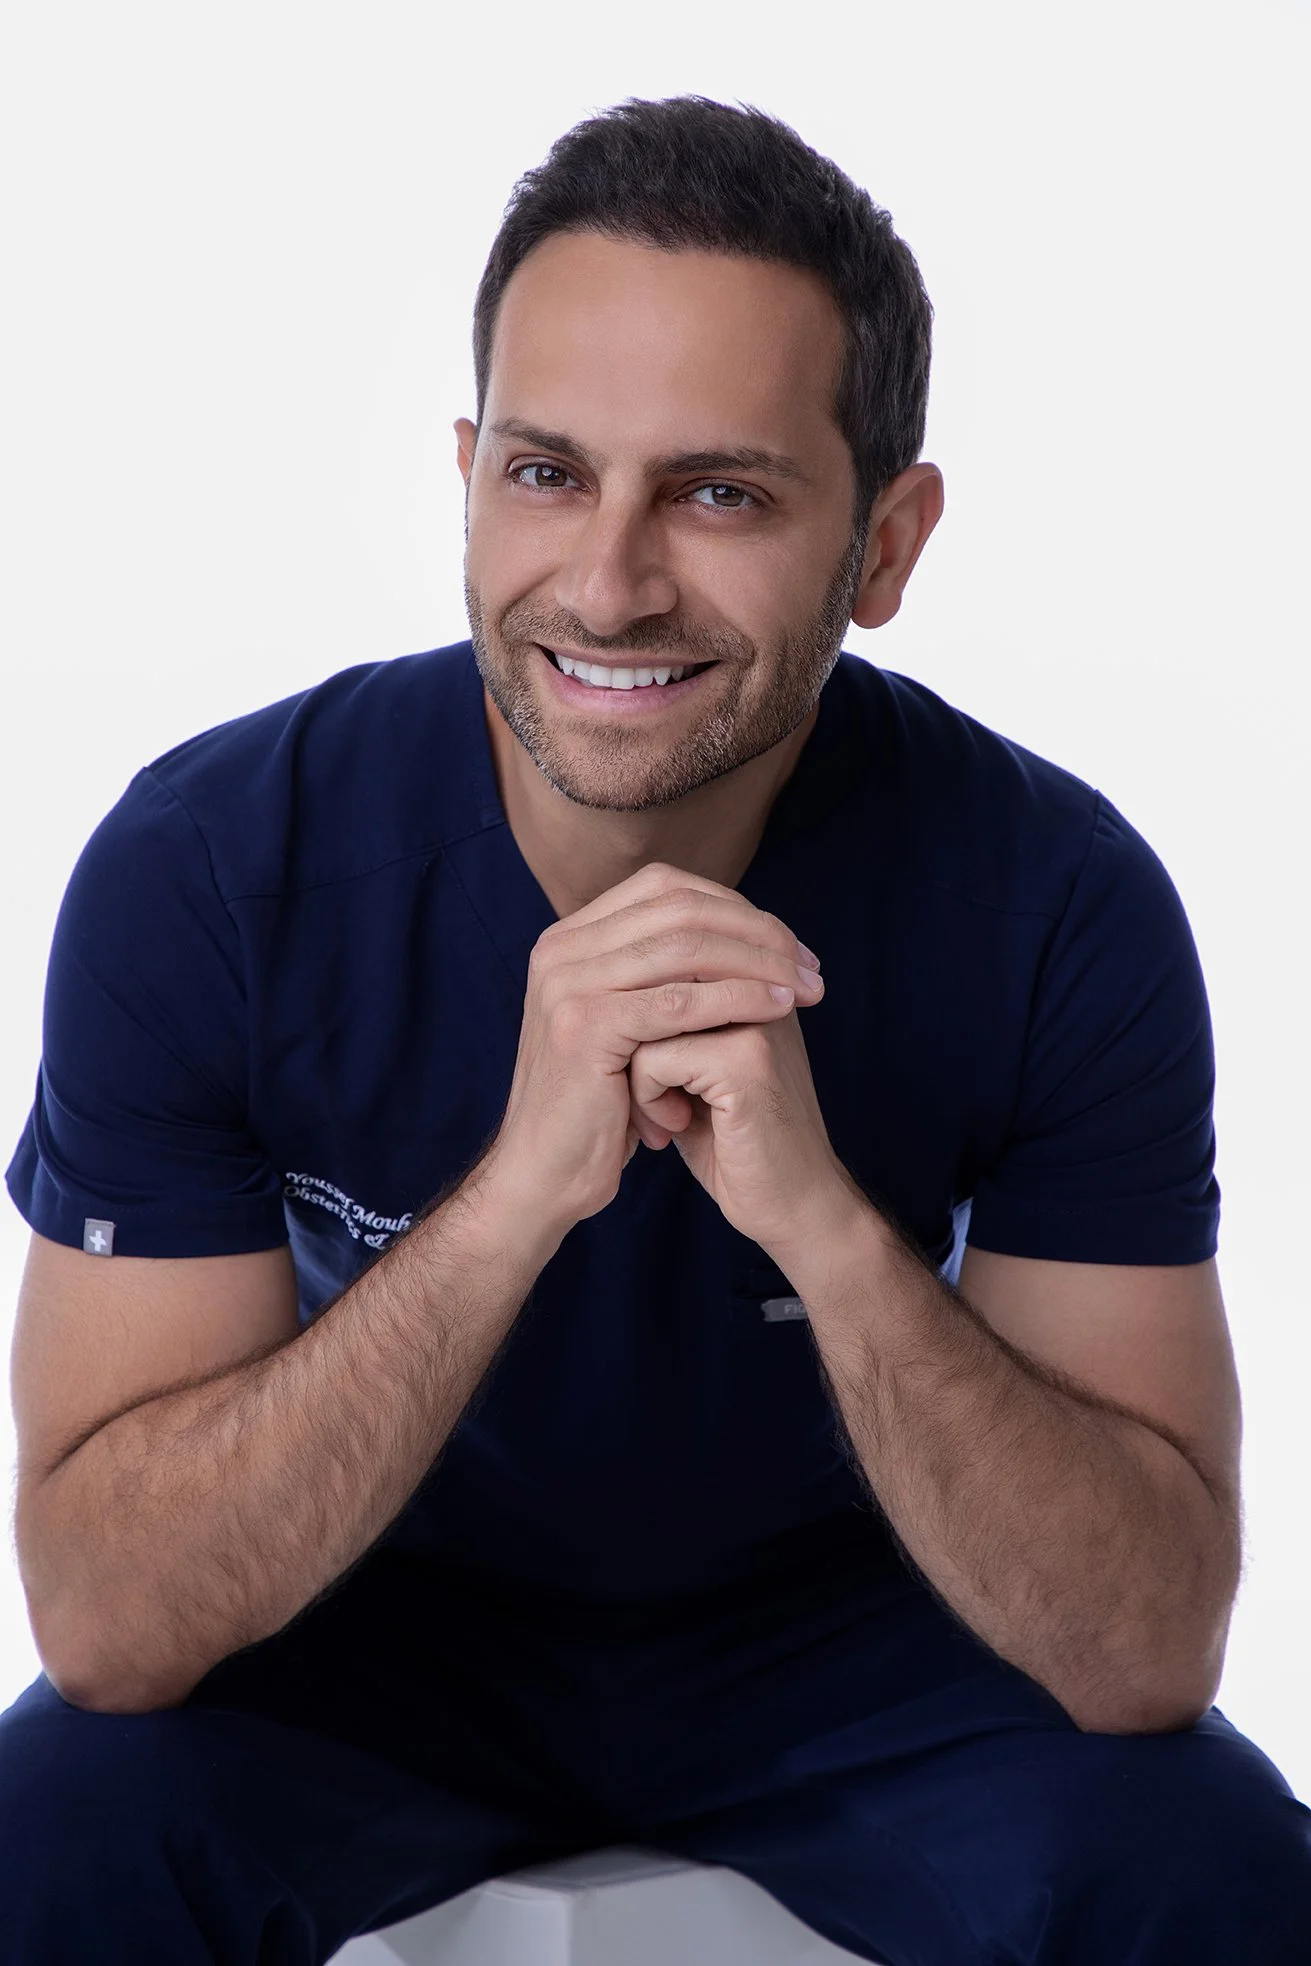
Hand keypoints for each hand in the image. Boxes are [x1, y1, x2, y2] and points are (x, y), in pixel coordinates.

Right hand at [482, 861, 834, 1242]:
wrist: (545, 1172)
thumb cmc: (598, 1105)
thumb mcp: (624, 1022)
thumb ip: (657, 972)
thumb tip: (737, 927)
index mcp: (569, 938)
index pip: (664, 887)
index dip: (734, 907)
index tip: (788, 944)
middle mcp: (560, 949)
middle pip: (679, 908)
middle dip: (756, 931)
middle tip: (809, 963)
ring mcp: (567, 984)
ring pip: (685, 948)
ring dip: (759, 962)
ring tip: (805, 987)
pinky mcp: (585, 1026)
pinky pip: (679, 1001)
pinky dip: (737, 998)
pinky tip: (777, 1009)